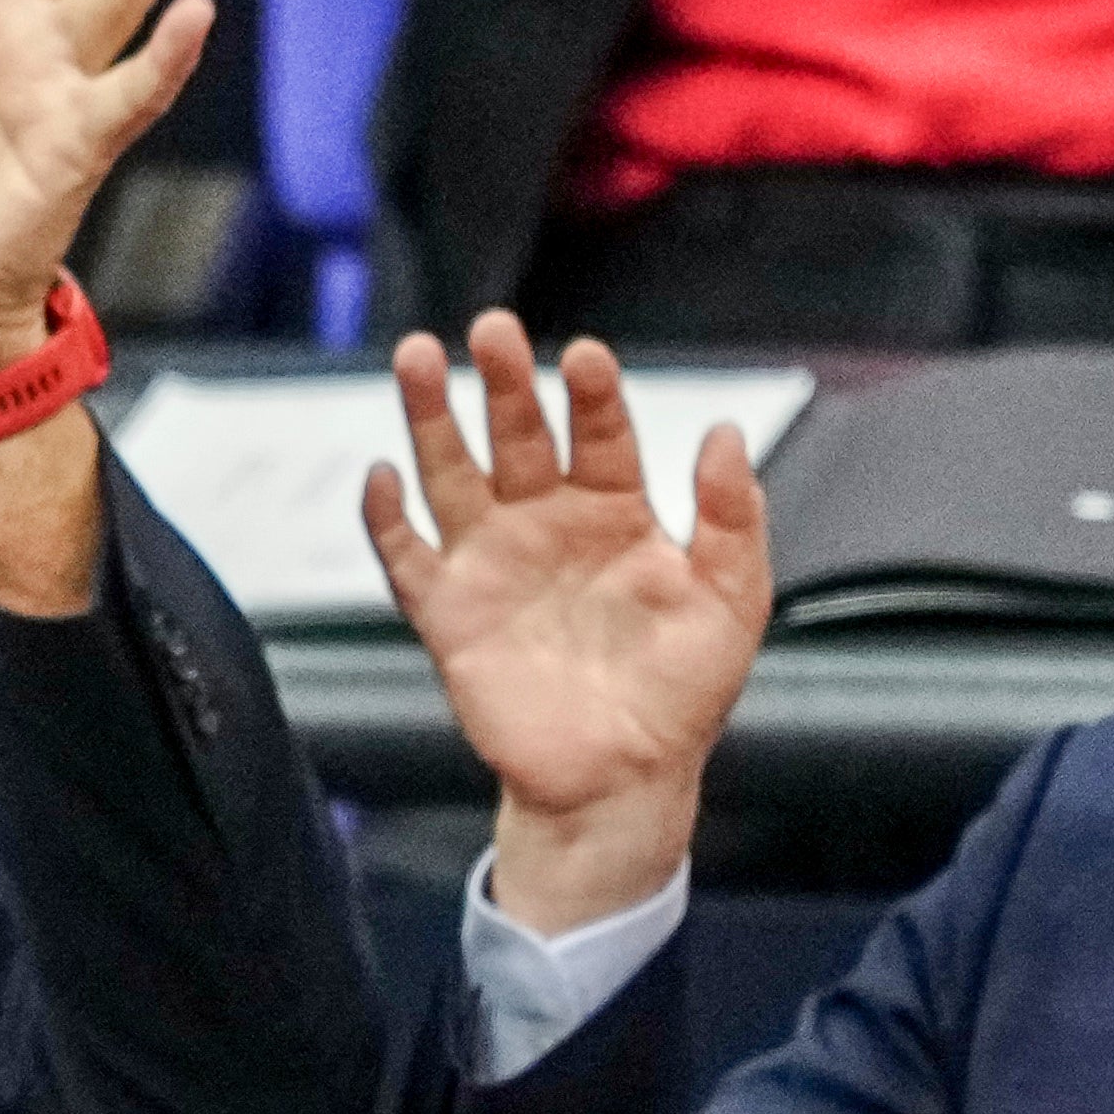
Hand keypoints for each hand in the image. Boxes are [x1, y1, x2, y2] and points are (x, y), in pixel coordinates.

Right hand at [364, 315, 770, 935]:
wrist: (622, 783)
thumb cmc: (682, 697)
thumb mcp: (731, 602)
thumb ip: (732, 518)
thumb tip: (726, 435)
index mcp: (617, 514)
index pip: (601, 433)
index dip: (591, 394)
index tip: (585, 357)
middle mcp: (548, 525)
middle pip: (517, 433)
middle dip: (502, 381)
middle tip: (492, 330)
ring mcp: (493, 564)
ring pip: (452, 472)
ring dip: (430, 417)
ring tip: (416, 356)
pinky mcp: (449, 615)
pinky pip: (406, 557)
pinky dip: (387, 519)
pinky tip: (381, 477)